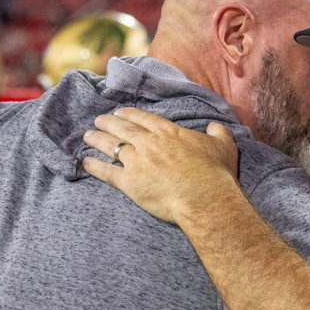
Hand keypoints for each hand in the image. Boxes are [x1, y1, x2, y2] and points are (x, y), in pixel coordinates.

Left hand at [83, 107, 238, 224]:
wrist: (204, 197)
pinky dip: (94, 166)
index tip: (121, 112)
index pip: (143, 118)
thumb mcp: (223, 145)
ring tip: (88, 136)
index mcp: (168, 132)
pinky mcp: (129, 183)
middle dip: (109, 122)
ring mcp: (137, 162)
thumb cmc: (215, 172)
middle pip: (123, 128)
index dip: (130, 114)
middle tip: (99, 119)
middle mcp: (148, 143)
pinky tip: (85, 162)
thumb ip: (217, 132)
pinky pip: (107, 172)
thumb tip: (215, 126)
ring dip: (97, 140)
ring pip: (111, 146)